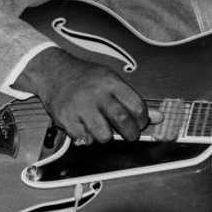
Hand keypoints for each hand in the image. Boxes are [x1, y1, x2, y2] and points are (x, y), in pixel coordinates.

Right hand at [18, 47, 161, 143]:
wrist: (53, 72)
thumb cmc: (86, 78)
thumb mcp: (111, 81)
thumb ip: (133, 100)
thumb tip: (159, 118)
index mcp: (111, 82)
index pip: (136, 106)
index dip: (142, 119)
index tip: (140, 123)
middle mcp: (96, 94)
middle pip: (122, 122)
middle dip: (131, 134)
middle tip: (129, 135)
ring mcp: (80, 107)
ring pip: (104, 136)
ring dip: (107, 137)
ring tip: (103, 129)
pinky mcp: (66, 119)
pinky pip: (85, 140)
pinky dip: (88, 139)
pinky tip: (86, 128)